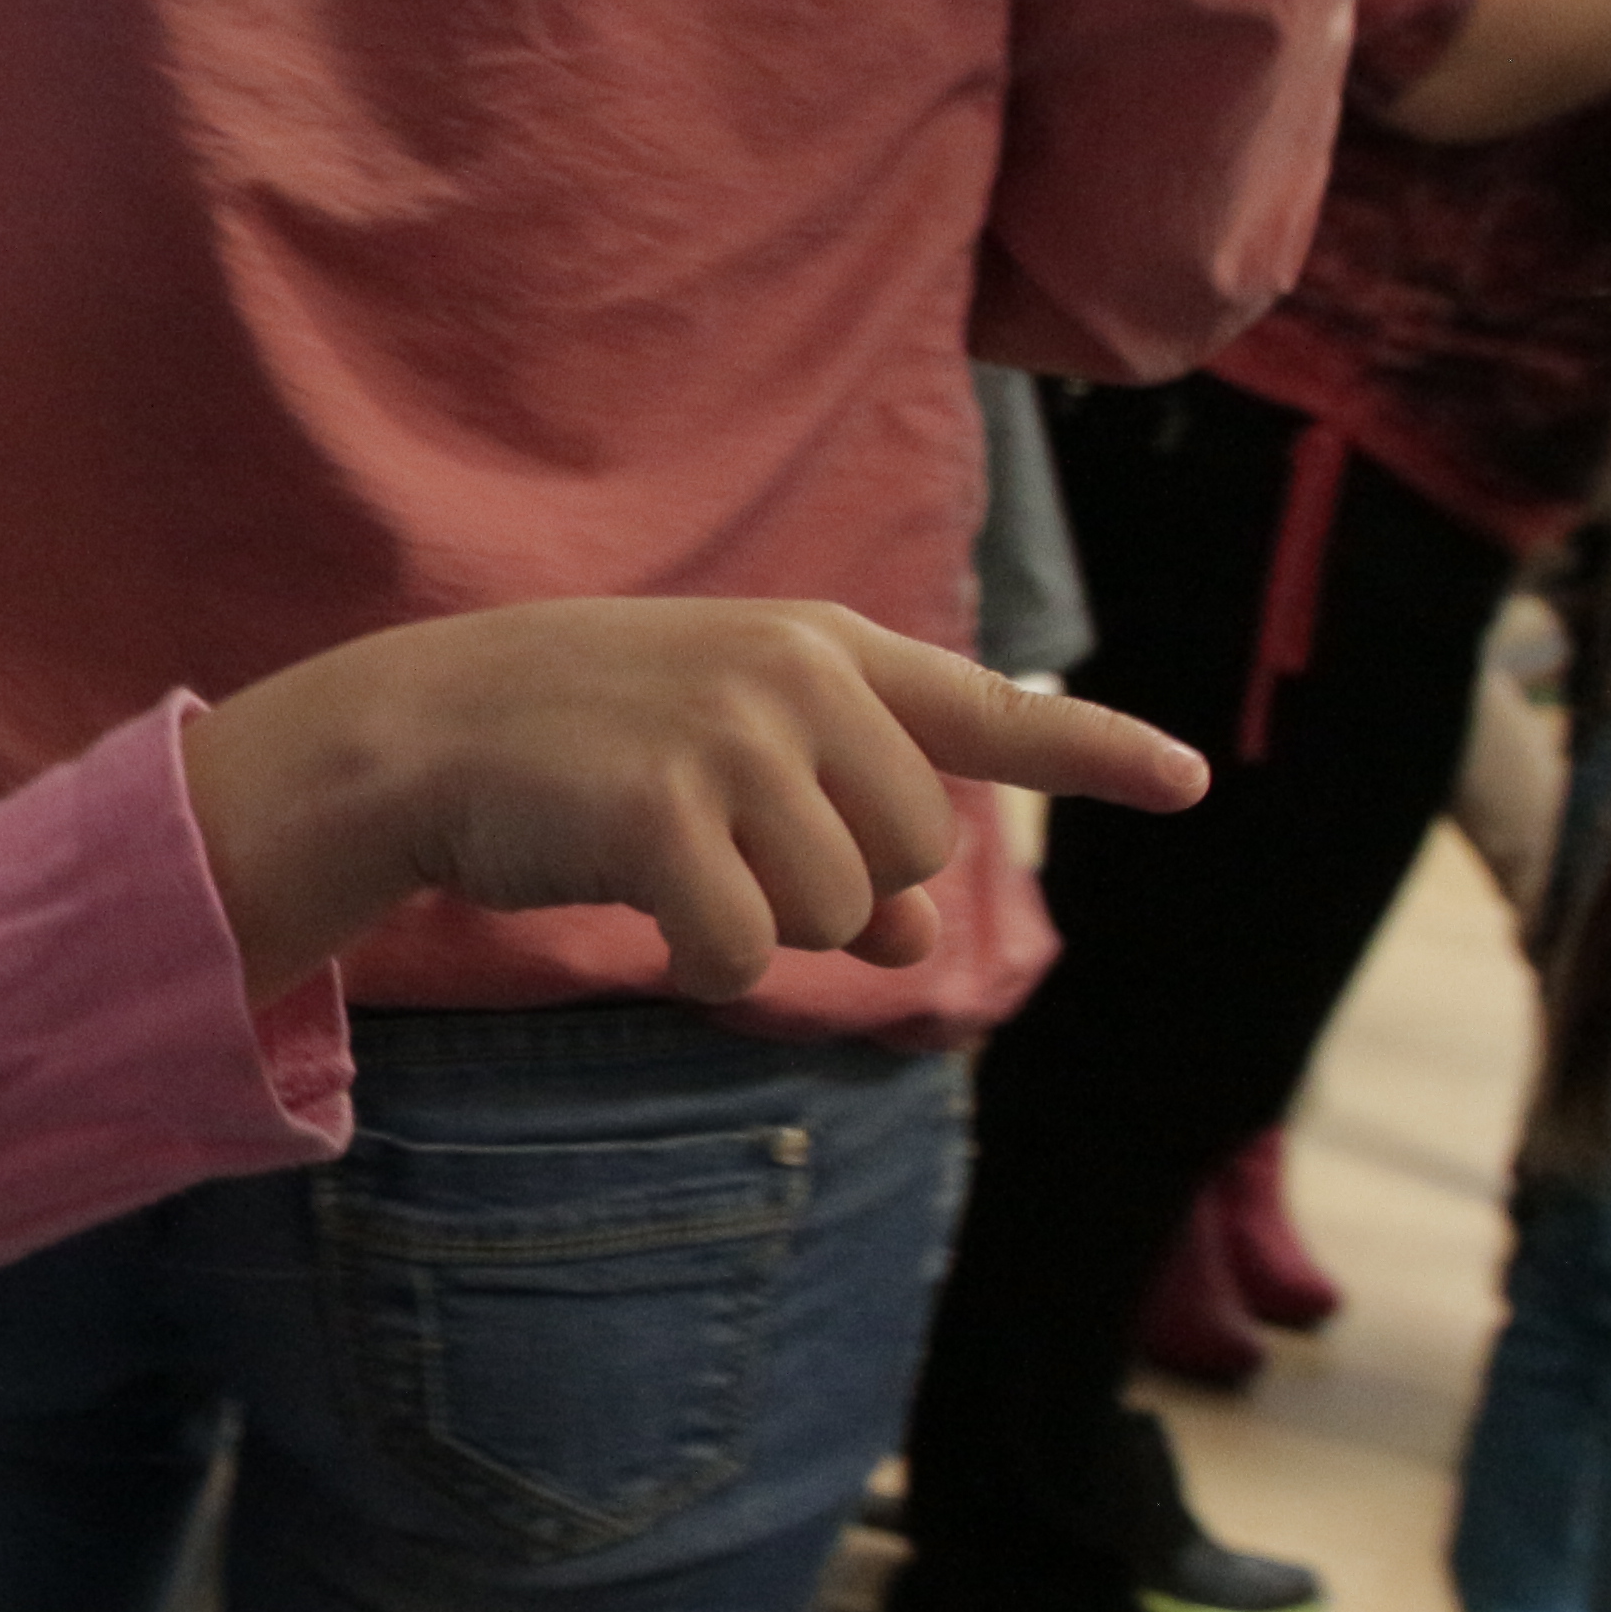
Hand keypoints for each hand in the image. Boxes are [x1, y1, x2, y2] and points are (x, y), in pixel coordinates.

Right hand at [180, 598, 1205, 998]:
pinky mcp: (666, 811)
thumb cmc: (579, 747)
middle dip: (834, 888)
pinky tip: (639, 907)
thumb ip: (841, 832)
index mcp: (821, 649)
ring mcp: (731, 736)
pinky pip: (750, 953)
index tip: (1190, 783)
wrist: (421, 731)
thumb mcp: (725, 760)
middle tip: (724, 850)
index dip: (1093, 751)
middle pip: (909, 854)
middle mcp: (795, 677)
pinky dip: (703, 962)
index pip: (983, 710)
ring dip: (760, 926)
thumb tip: (921, 940)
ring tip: (667, 861)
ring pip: (836, 915)